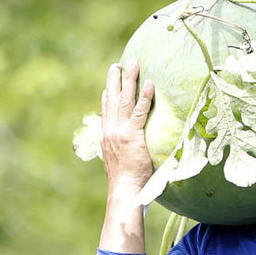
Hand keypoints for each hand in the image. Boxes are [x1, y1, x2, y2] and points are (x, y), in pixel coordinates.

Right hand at [101, 60, 154, 189]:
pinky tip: (149, 84)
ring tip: (133, 63)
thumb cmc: (125, 182)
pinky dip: (145, 96)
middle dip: (114, 79)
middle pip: (111, 98)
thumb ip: (121, 151)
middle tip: (118, 64)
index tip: (110, 82)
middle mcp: (110, 130)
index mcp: (106, 136)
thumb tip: (128, 150)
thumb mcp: (117, 162)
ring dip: (129, 79)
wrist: (124, 190)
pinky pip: (139, 111)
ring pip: (124, 99)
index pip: (106, 110)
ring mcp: (120, 131)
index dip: (107, 94)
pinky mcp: (133, 135)